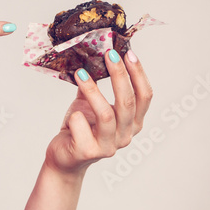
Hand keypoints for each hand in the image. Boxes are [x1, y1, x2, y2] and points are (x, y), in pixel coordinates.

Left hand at [45, 49, 152, 175]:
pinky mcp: (89, 152)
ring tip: (80, 73)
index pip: (145, 96)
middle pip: (128, 102)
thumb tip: (93, 55)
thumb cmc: (80, 128)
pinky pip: (82, 126)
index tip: (128, 53)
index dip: (138, 74)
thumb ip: (96, 84)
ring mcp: (108, 146)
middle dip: (119, 75)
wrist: (64, 156)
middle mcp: (125, 135)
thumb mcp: (91, 103)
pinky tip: (72, 115)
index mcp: (133, 123)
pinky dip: (76, 116)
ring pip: (106, 115)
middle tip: (109, 54)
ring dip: (93, 90)